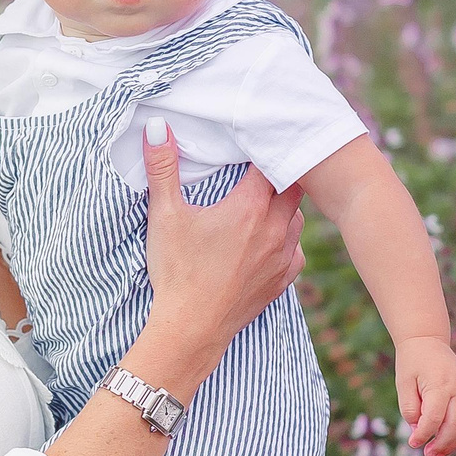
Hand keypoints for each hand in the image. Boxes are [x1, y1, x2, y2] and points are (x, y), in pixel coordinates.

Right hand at [140, 120, 304, 374]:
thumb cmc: (177, 271)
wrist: (191, 328)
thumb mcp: (165, 215)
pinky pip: (296, 251)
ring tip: (266, 199)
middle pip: (294, 187)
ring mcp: (283, 256)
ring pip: (297, 218)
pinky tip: (270, 240)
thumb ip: (163, 168)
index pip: (272, 163)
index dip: (265, 148)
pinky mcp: (281, 280)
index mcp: (250, 207)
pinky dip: (287, 240)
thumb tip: (158, 127)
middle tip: (263, 165)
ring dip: (285, 206)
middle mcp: (275, 228)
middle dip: (280, 174)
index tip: (257, 140)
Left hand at [395, 334, 455, 455]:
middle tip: (428, 455)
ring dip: (454, 443)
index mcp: (439, 384)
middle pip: (455, 425)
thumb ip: (409, 408)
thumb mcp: (403, 383)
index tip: (412, 444)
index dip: (423, 435)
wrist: (427, 340)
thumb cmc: (412, 362)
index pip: (434, 418)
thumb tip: (418, 431)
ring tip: (438, 455)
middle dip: (441, 444)